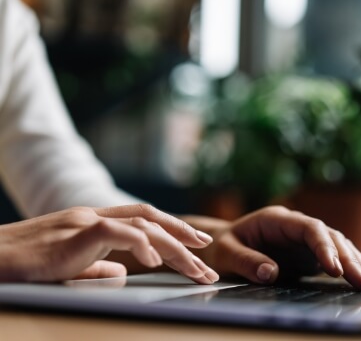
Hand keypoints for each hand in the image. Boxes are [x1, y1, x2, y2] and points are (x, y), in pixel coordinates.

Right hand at [0, 205, 218, 283]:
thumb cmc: (23, 265)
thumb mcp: (68, 266)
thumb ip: (97, 266)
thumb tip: (122, 273)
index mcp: (95, 223)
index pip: (143, 219)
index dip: (173, 229)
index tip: (197, 245)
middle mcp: (94, 217)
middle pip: (150, 220)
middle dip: (183, 237)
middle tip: (209, 255)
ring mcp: (84, 222)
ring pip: (142, 225)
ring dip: (173, 247)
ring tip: (196, 267)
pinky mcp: (73, 234)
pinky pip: (115, 233)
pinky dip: (140, 245)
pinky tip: (155, 262)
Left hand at [199, 206, 360, 291]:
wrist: (223, 245)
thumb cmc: (222, 247)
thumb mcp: (226, 253)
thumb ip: (246, 261)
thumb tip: (270, 273)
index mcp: (276, 219)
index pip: (309, 228)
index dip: (324, 246)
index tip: (334, 268)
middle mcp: (295, 226)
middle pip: (329, 236)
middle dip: (348, 258)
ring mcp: (303, 239)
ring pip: (337, 245)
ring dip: (355, 263)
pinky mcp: (307, 253)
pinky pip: (334, 258)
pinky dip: (350, 268)